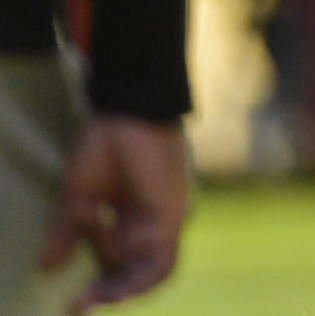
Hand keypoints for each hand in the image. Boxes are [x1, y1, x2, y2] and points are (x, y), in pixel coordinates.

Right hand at [41, 116, 188, 311]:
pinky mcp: (172, 217)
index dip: (97, 286)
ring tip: (98, 298)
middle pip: (134, 272)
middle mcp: (147, 225)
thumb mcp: (77, 198)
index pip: (116, 263)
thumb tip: (45, 267)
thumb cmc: (103, 149)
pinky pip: (164, 259)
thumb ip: (65, 233)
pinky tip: (119, 286)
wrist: (127, 116)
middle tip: (79, 305)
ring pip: (151, 271)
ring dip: (125, 290)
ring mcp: (162, 222)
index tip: (71, 305)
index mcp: (128, 220)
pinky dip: (143, 277)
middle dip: (108, 293)